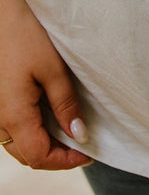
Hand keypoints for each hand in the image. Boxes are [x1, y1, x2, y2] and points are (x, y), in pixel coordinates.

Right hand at [0, 0, 91, 170]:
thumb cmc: (25, 34)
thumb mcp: (53, 68)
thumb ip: (65, 104)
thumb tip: (78, 135)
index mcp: (12, 116)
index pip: (38, 157)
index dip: (66, 161)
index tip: (91, 151)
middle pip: (27, 155)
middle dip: (56, 155)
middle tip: (84, 142)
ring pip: (18, 143)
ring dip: (43, 142)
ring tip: (71, 128)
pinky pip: (11, 127)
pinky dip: (32, 129)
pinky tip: (51, 114)